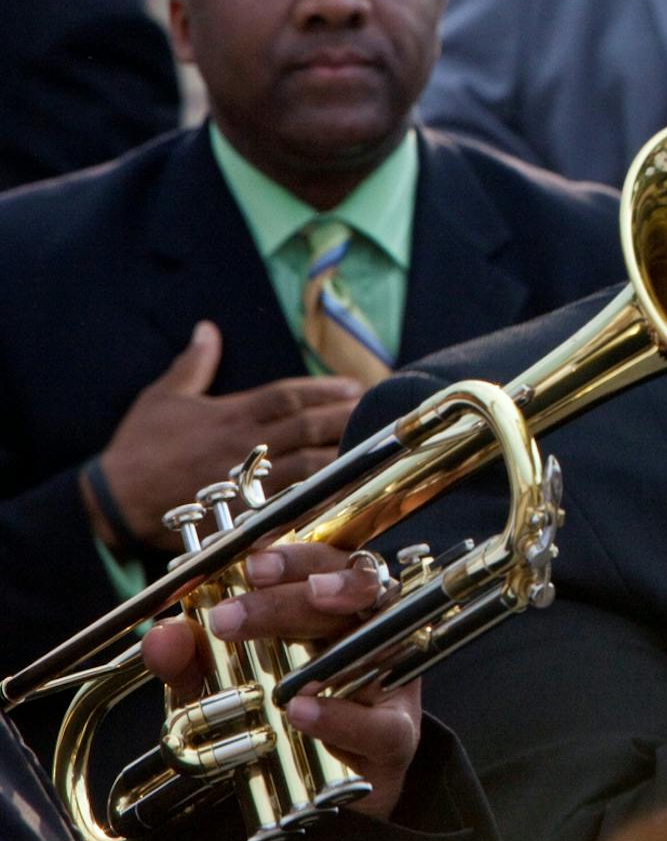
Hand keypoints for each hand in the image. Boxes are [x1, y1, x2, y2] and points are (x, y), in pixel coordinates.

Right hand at [99, 323, 358, 549]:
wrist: (113, 503)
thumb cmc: (139, 447)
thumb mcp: (164, 398)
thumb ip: (193, 364)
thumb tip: (207, 328)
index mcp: (228, 415)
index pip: (285, 396)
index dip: (323, 389)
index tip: (354, 384)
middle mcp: (241, 446)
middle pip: (305, 428)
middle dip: (344, 417)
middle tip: (378, 410)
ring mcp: (244, 481)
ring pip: (305, 465)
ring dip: (342, 454)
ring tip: (374, 445)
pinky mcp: (242, 512)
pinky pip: (289, 504)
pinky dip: (318, 496)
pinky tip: (346, 490)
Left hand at [142, 543, 418, 821]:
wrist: (323, 786)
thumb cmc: (276, 715)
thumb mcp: (221, 685)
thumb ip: (191, 661)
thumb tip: (161, 636)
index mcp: (330, 602)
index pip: (321, 560)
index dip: (290, 557)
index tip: (248, 566)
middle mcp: (369, 625)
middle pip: (351, 586)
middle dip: (288, 598)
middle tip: (228, 620)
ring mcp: (388, 675)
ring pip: (380, 632)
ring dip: (335, 640)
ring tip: (287, 639)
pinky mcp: (396, 731)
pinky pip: (379, 719)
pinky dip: (341, 714)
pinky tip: (300, 710)